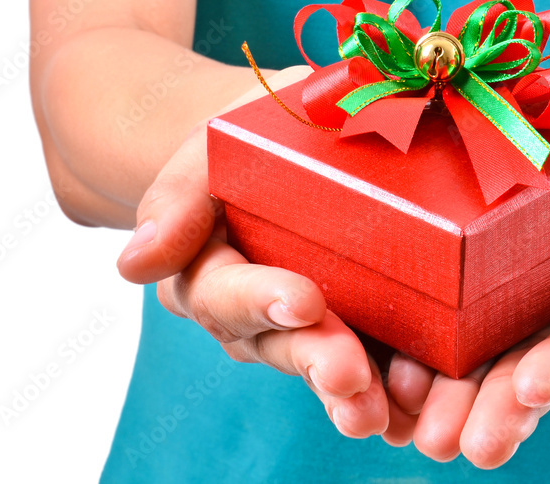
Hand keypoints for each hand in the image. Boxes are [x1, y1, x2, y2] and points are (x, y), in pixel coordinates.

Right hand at [115, 66, 391, 437]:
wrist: (294, 141)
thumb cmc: (251, 137)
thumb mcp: (211, 146)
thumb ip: (177, 198)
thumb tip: (135, 265)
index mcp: (208, 268)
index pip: (224, 293)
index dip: (260, 299)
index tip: (304, 301)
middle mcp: (251, 313)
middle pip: (276, 343)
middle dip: (314, 358)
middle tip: (349, 374)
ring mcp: (301, 329)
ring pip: (320, 366)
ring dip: (348, 393)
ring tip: (375, 412)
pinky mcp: (353, 332)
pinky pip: (369, 365)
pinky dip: (390, 389)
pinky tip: (413, 405)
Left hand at [382, 79, 549, 467]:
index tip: (536, 385)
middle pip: (530, 374)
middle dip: (498, 409)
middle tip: (467, 441)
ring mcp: (511, 312)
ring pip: (478, 365)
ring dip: (447, 397)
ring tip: (418, 421)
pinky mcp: (466, 292)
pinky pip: (438, 326)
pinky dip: (411, 352)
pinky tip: (387, 374)